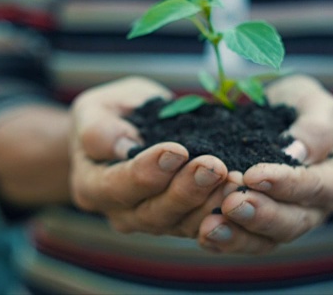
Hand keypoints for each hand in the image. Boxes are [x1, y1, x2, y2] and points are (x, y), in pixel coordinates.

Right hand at [70, 76, 227, 236]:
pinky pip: (202, 223)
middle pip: (153, 212)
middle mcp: (120, 213)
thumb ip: (99, 128)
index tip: (176, 151)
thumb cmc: (109, 114)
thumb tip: (122, 147)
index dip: (148, 172)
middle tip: (213, 167)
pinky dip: (222, 209)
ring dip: (210, 203)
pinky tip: (240, 190)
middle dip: (186, 190)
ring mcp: (152, 221)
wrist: (125, 130)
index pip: (119, 185)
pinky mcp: (180, 220)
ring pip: (182, 223)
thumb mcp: (94, 109)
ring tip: (234, 180)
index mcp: (91, 186)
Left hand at [197, 75, 332, 253]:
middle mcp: (317, 208)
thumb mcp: (316, 103)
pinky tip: (202, 234)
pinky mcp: (260, 228)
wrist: (287, 119)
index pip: (314, 186)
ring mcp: (288, 221)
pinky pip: (244, 242)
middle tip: (231, 204)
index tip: (253, 175)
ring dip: (237, 236)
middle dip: (260, 215)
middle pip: (292, 223)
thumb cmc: (304, 107)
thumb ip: (316, 127)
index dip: (285, 183)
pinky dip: (223, 240)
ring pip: (267, 241)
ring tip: (210, 226)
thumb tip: (296, 152)